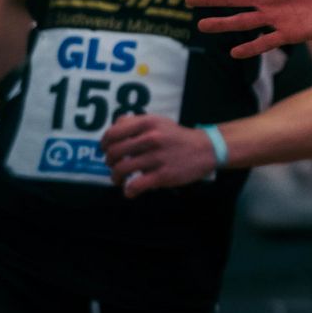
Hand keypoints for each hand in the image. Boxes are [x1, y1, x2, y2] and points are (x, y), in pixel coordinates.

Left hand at [103, 115, 220, 196]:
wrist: (207, 149)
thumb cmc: (177, 137)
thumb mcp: (159, 122)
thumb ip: (135, 122)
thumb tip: (114, 126)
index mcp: (148, 123)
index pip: (113, 133)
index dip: (104, 144)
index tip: (106, 150)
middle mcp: (152, 138)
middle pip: (114, 153)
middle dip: (109, 162)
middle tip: (114, 166)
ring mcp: (157, 157)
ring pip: (121, 170)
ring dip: (115, 177)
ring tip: (119, 179)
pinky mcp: (163, 175)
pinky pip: (135, 185)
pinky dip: (128, 191)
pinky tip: (130, 191)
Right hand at [187, 0, 311, 57]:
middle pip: (233, 0)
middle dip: (211, 0)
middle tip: (188, 0)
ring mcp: (278, 16)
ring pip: (243, 21)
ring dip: (223, 24)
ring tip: (201, 26)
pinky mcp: (290, 32)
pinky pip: (265, 42)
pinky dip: (250, 48)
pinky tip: (234, 53)